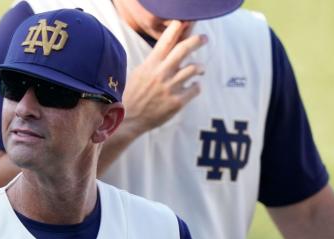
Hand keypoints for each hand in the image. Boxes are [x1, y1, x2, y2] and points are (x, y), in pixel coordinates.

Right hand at [122, 20, 207, 134]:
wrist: (129, 120)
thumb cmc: (134, 95)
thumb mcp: (139, 73)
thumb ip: (154, 61)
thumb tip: (168, 48)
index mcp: (151, 64)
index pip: (166, 40)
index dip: (178, 28)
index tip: (186, 23)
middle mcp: (161, 73)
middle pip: (184, 48)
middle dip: (197, 40)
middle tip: (204, 39)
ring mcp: (170, 88)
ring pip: (194, 68)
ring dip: (200, 67)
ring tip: (200, 69)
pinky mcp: (177, 102)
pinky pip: (196, 88)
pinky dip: (197, 86)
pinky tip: (193, 86)